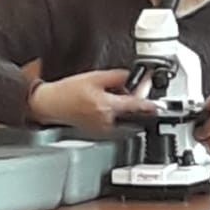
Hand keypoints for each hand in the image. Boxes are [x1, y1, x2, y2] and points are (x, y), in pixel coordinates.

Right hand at [28, 70, 157, 130]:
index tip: (157, 105)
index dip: (148, 104)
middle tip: (128, 88)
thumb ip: (118, 77)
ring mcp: (104, 130)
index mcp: (106, 107)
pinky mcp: (101, 133)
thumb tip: (134, 77)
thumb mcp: (95, 77)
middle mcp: (107, 122)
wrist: (51, 104)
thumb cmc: (68, 92)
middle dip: (133, 99)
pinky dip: (116, 112)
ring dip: (124, 106)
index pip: (134, 106)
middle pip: (131, 111)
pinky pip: (116, 122)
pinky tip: (105, 104)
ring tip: (109, 96)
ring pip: (124, 117)